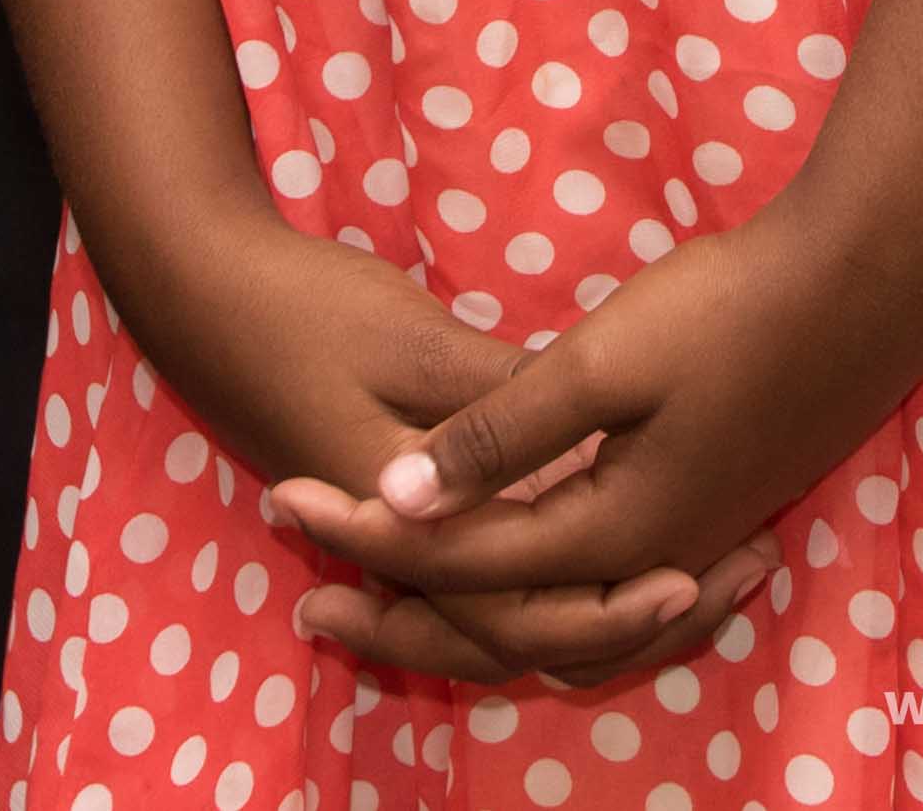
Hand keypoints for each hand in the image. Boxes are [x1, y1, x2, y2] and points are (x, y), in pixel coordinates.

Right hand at [113, 203, 776, 690]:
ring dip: (589, 604)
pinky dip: (547, 568)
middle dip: (620, 623)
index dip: (611, 602)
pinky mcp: (396, 501)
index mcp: (410, 520)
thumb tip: (590, 436)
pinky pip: (484, 566)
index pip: (519, 604)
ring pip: (502, 610)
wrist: (204, 293)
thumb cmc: (308, 308)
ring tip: (689, 580)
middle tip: (718, 587)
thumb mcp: (411, 338)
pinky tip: (598, 540)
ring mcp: (396, 532)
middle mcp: (404, 550)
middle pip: (518, 630)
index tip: (693, 575)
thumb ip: (496, 401)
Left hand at [269, 190, 922, 638]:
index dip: (369, 538)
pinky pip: (600, 590)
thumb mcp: (607, 359)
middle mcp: (647, 560)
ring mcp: (686, 541)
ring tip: (394, 595)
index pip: (461, 559)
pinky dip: (539, 592)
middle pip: (502, 624)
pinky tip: (516, 547)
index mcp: (612, 529)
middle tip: (312, 601)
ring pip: (554, 620)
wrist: (863, 285)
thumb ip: (501, 436)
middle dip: (402, 612)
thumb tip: (397, 501)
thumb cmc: (732, 308)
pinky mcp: (709, 508)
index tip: (286, 506)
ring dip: (468, 610)